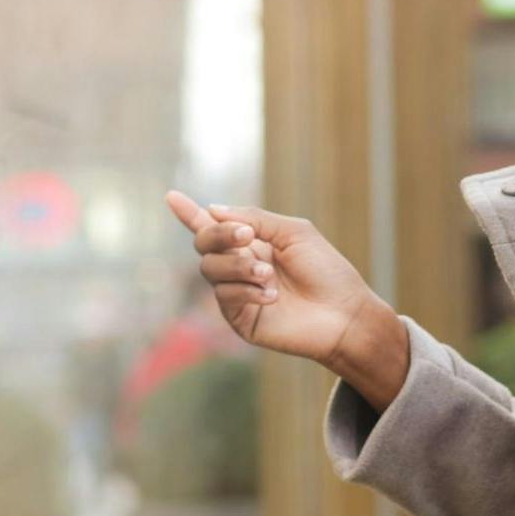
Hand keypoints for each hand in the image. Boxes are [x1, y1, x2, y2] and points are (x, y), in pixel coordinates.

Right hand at [163, 191, 406, 404]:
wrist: (344, 313)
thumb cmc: (326, 270)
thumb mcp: (293, 232)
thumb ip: (255, 218)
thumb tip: (212, 209)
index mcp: (252, 243)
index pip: (213, 226)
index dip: (189, 212)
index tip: (171, 196)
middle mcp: (239, 266)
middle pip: (204, 244)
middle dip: (220, 235)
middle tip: (248, 237)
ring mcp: (237, 293)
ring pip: (210, 269)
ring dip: (239, 266)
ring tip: (268, 274)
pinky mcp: (240, 319)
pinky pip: (225, 297)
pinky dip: (247, 291)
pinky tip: (272, 295)